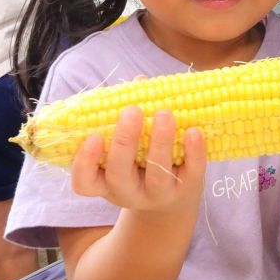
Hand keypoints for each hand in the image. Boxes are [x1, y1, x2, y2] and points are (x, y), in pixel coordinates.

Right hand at [71, 106, 206, 215]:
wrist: (173, 199)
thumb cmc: (142, 164)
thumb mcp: (129, 148)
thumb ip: (130, 116)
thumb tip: (140, 80)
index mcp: (105, 181)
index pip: (84, 182)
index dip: (84, 163)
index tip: (92, 137)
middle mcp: (128, 193)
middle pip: (119, 174)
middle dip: (124, 142)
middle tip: (132, 111)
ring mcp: (158, 195)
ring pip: (157, 174)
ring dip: (160, 142)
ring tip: (164, 113)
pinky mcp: (186, 190)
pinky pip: (191, 173)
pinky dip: (194, 152)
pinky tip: (193, 131)